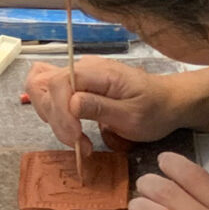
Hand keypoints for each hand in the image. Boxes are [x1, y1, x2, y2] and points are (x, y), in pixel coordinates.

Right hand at [24, 55, 182, 153]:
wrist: (168, 102)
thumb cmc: (155, 110)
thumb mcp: (133, 115)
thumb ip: (100, 108)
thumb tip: (71, 103)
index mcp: (98, 72)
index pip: (59, 83)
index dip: (60, 112)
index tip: (76, 137)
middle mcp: (83, 68)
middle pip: (42, 84)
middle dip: (53, 117)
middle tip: (76, 141)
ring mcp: (77, 74)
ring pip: (40, 88)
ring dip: (50, 116)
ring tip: (75, 137)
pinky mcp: (75, 84)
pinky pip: (49, 92)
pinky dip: (51, 111)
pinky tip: (68, 126)